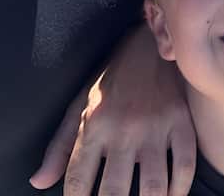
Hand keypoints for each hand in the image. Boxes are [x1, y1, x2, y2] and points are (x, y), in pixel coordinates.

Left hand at [31, 25, 195, 195]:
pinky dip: (179, 190)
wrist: (148, 43)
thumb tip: (38, 183)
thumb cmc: (109, 80)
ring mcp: (155, 127)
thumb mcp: (77, 107)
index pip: (78, 182)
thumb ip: (59, 148)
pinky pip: (184, 166)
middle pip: (116, 192)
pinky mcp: (181, 122)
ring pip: (153, 187)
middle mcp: (123, 129)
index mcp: (93, 126)